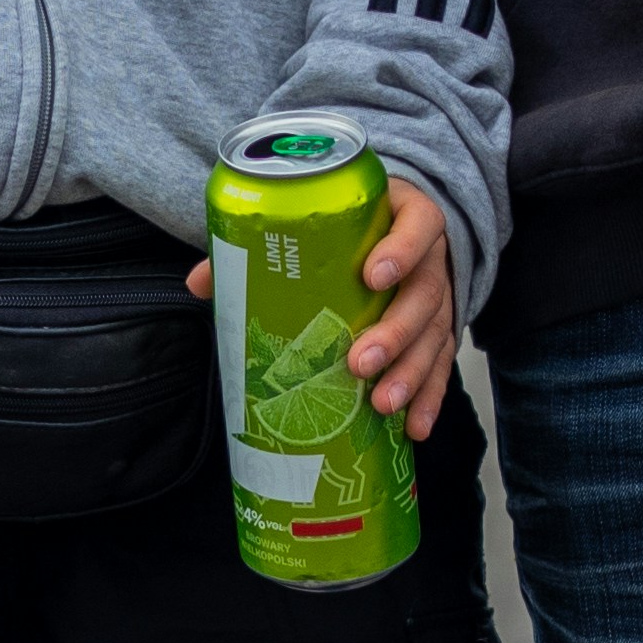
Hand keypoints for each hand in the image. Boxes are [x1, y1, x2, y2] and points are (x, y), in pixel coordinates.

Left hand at [182, 176, 458, 442]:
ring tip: (382, 403)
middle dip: (395, 332)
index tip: (372, 276)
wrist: (393, 224)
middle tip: (360, 361)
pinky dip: (429, 399)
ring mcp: (439, 297)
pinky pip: (440, 367)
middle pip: (426, 293)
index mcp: (405, 215)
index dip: (402, 250)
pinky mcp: (440, 331)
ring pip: (435, 336)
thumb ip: (261, 243)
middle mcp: (432, 258)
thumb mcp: (318, 221)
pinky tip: (414, 428)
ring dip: (411, 373)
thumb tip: (202, 282)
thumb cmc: (349, 225)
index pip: (418, 226)